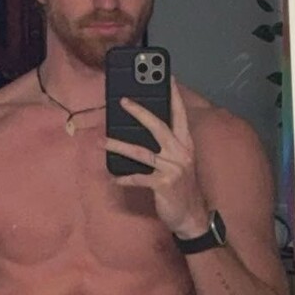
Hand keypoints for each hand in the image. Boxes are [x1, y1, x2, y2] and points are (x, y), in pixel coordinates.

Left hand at [104, 80, 210, 237]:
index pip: (180, 115)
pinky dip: (124, 178)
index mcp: (186, 144)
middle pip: (158, 126)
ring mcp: (173, 169)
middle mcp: (181, 153)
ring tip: (102, 141)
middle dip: (139, 112)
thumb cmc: (182, 188)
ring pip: (142, 152)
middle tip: (122, 101)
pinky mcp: (163, 184)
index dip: (174, 96)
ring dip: (119, 145)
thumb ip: (169, 147)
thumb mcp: (180, 163)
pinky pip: (138, 178)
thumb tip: (146, 130)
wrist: (191, 217)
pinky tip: (114, 178)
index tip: (167, 77)